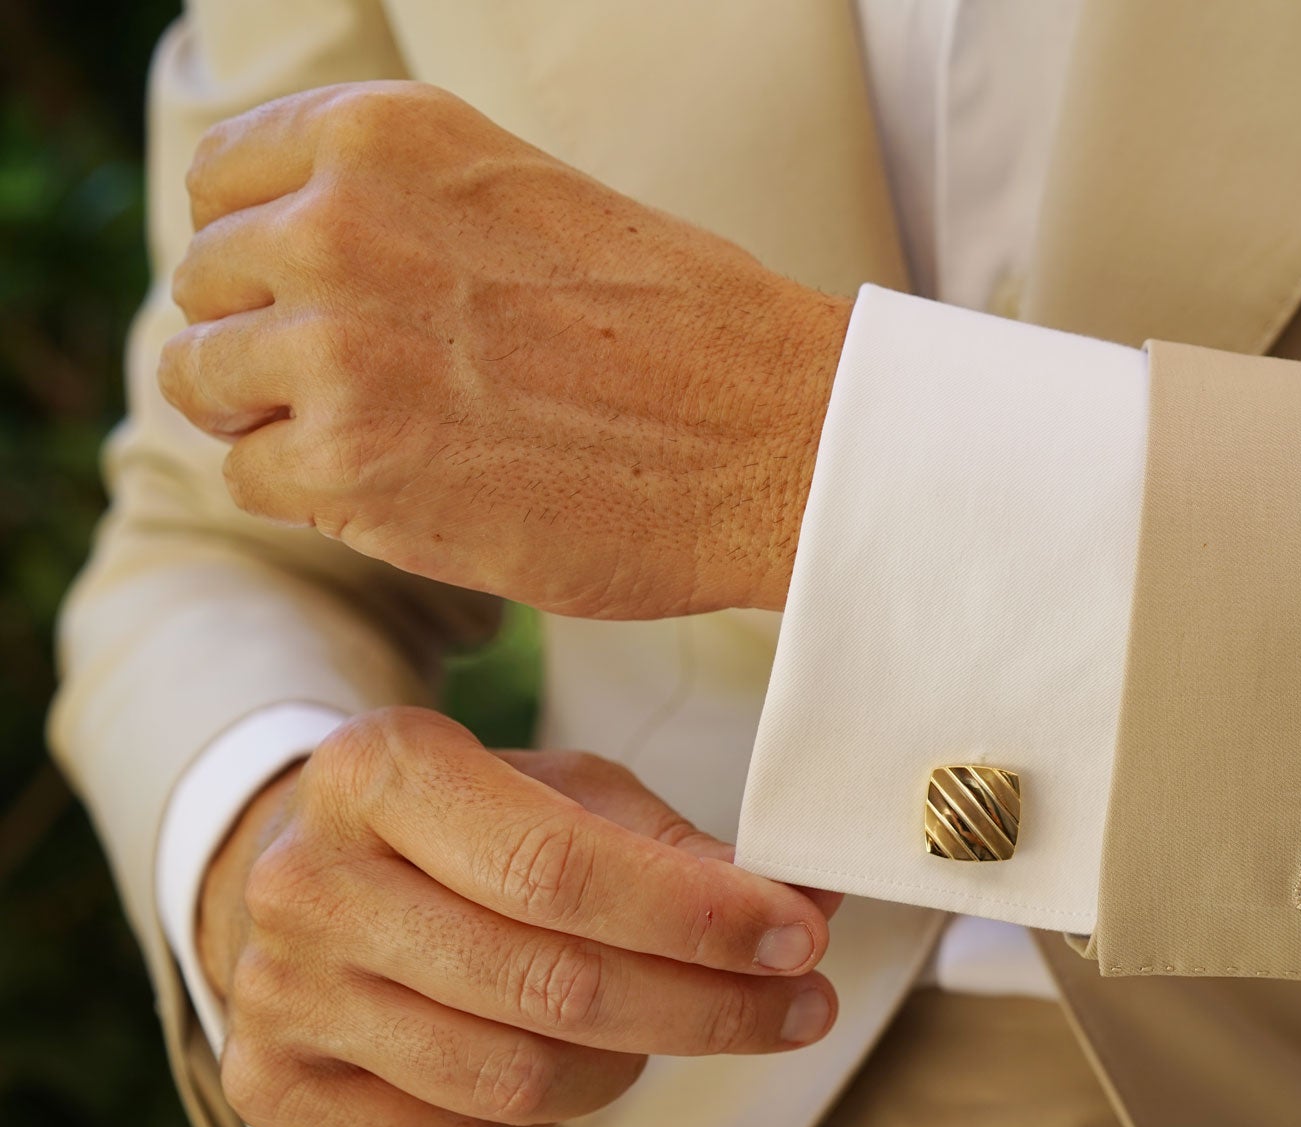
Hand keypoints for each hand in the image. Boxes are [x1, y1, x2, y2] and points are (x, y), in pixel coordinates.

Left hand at [158, 81, 849, 619]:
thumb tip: (293, 267)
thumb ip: (402, 212)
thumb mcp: (528, 201)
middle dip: (267, 339)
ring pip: (202, 380)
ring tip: (384, 440)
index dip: (260, 252)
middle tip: (370, 388)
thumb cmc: (685, 332)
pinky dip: (314, 495)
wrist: (776, 438)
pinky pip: (250, 477)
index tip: (316, 299)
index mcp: (385, 136)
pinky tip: (408, 488)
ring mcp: (333, 345)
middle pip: (206, 283)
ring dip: (276, 418)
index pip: (223, 180)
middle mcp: (337, 220)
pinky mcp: (349, 465)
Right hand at [195, 707, 840, 1126]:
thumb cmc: (462, 825)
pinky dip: (547, 1120)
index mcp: (378, 770)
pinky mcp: (274, 1087)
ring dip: (631, 1062)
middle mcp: (309, 881)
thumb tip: (805, 901)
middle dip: (705, 1005)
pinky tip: (580, 1066)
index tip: (799, 937)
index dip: (695, 916)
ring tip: (676, 1023)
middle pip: (549, 983)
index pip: (559, 866)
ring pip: (515, 1076)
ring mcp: (279, 991)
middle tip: (799, 1006)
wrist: (316, 873)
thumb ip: (676, 846)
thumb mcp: (562, 791)